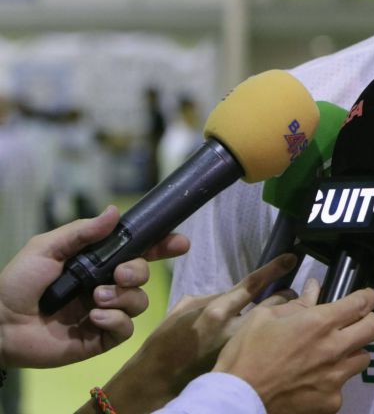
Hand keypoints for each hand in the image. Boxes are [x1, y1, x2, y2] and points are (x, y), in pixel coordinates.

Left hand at [0, 205, 189, 368]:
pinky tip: (94, 317)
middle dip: (138, 273)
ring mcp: (105, 312)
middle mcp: (106, 285)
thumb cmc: (19, 282)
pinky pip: (126, 328)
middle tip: (119, 275)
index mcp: (97, 262)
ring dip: (123, 298)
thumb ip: (83, 231)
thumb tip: (115, 211)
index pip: (138, 251)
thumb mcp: (47, 248)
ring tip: (96, 299)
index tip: (179, 243)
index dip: (162, 245)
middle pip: (144, 276)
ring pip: (139, 302)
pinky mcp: (101, 338)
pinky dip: (116, 320)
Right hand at [97, 252, 299, 413]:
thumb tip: (235, 293)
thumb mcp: (185, 309)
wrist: (156, 382)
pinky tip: (281, 341)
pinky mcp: (244, 367)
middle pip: (276, 306)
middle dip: (291, 297)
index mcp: (217, 311)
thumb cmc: (167, 342)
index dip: (275, 268)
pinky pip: (270, 347)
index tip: (292, 258)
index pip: (253, 284)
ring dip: (289, 318)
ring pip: (280, 328)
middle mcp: (234, 331)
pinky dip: (278, 341)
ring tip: (293, 315)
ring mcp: (243, 352)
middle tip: (295, 293)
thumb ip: (214, 297)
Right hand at [214, 281, 373, 413]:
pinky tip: (314, 381)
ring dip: (353, 352)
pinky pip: (343, 386)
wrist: (236, 398)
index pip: (362, 302)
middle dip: (368, 321)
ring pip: (364, 358)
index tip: (366, 297)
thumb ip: (296, 303)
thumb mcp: (264, 316)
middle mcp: (335, 348)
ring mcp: (336, 378)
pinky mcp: (332, 402)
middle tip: (354, 323)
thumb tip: (314, 288)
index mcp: (320, 322)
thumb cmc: (246, 352)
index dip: (368, 296)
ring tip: (332, 354)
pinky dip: (333, 381)